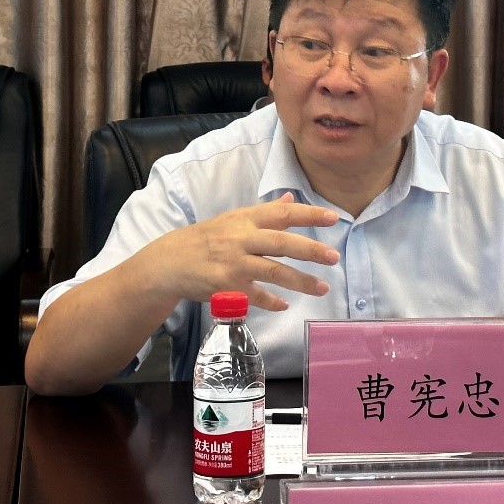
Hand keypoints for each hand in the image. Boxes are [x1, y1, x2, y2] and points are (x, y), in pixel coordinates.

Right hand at [147, 193, 339, 310]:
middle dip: (310, 249)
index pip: (282, 213)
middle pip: (281, 243)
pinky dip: (271, 301)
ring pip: (273, 271)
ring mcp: (233, 264)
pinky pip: (254, 296)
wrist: (170, 261)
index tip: (334, 216)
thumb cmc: (208, 238)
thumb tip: (291, 198)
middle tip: (333, 256)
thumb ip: (265, 212)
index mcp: (245, 219)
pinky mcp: (225, 287)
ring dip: (300, 281)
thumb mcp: (234, 218)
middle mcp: (241, 239)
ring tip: (322, 287)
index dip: (309, 213)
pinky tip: (285, 305)